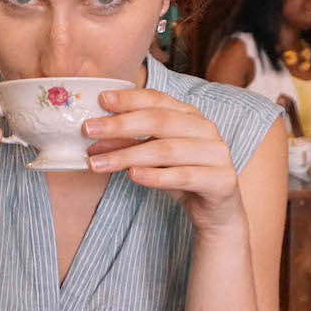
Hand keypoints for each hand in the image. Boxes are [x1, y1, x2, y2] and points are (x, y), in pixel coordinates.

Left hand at [84, 89, 245, 237]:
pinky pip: (184, 176)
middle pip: (159, 121)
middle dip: (120, 125)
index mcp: (189, 115)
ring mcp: (217, 154)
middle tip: (88, 130)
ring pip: (167, 150)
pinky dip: (156, 176)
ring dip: (127, 155)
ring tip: (98, 163)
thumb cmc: (181, 176)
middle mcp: (205, 129)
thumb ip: (128, 144)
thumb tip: (94, 137)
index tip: (100, 100)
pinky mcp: (222, 180)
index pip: (157, 99)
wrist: (216, 211)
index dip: (129, 99)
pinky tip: (133, 176)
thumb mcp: (151, 158)